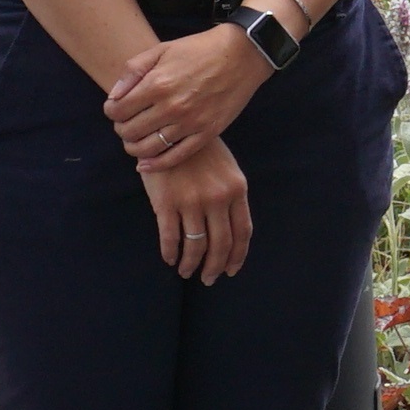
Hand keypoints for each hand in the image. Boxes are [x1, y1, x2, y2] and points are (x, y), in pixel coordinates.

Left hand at [104, 23, 268, 166]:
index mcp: (157, 84)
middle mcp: (172, 107)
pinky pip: (175, 157)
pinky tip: (145, 164)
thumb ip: (133, 70)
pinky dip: (156, 164)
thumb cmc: (199, 49)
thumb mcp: (162, 49)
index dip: (111, 112)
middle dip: (121, 129)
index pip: (118, 111)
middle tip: (125, 124)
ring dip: (134, 147)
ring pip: (148, 148)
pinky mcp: (207, 133)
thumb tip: (113, 96)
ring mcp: (190, 123)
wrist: (242, 55)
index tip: (114, 109)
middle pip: (130, 131)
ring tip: (134, 141)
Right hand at [140, 134, 252, 283]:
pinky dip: (170, 253)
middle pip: (220, 244)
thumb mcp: (226, 168)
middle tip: (208, 279)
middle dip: (214, 267)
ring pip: (195, 245)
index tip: (231, 270)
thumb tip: (232, 231)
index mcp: (236, 189)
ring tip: (186, 272)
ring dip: (191, 264)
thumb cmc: (198, 150)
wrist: (167, 130)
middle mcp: (217, 198)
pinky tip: (169, 258)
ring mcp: (192, 201)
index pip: (242, 232)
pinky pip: (170, 238)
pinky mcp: (166, 203)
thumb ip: (232, 196)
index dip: (237, 256)